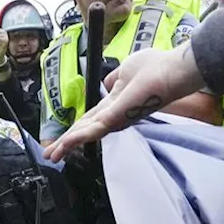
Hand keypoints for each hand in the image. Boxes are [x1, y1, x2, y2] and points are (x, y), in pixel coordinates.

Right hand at [43, 46, 204, 161]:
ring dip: (67, 144)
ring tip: (52, 155)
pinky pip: (93, 129)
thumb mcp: (125, 71)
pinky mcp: (118, 117)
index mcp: (114, 104)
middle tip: (50, 155)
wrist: (173, 70)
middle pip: (84, 131)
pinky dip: (77, 138)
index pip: (89, 120)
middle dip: (65, 143)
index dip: (74, 129)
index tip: (61, 139)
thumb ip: (113, 81)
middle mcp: (114, 115)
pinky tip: (64, 144)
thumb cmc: (155, 67)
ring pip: (86, 134)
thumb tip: (106, 84)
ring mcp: (116, 118)